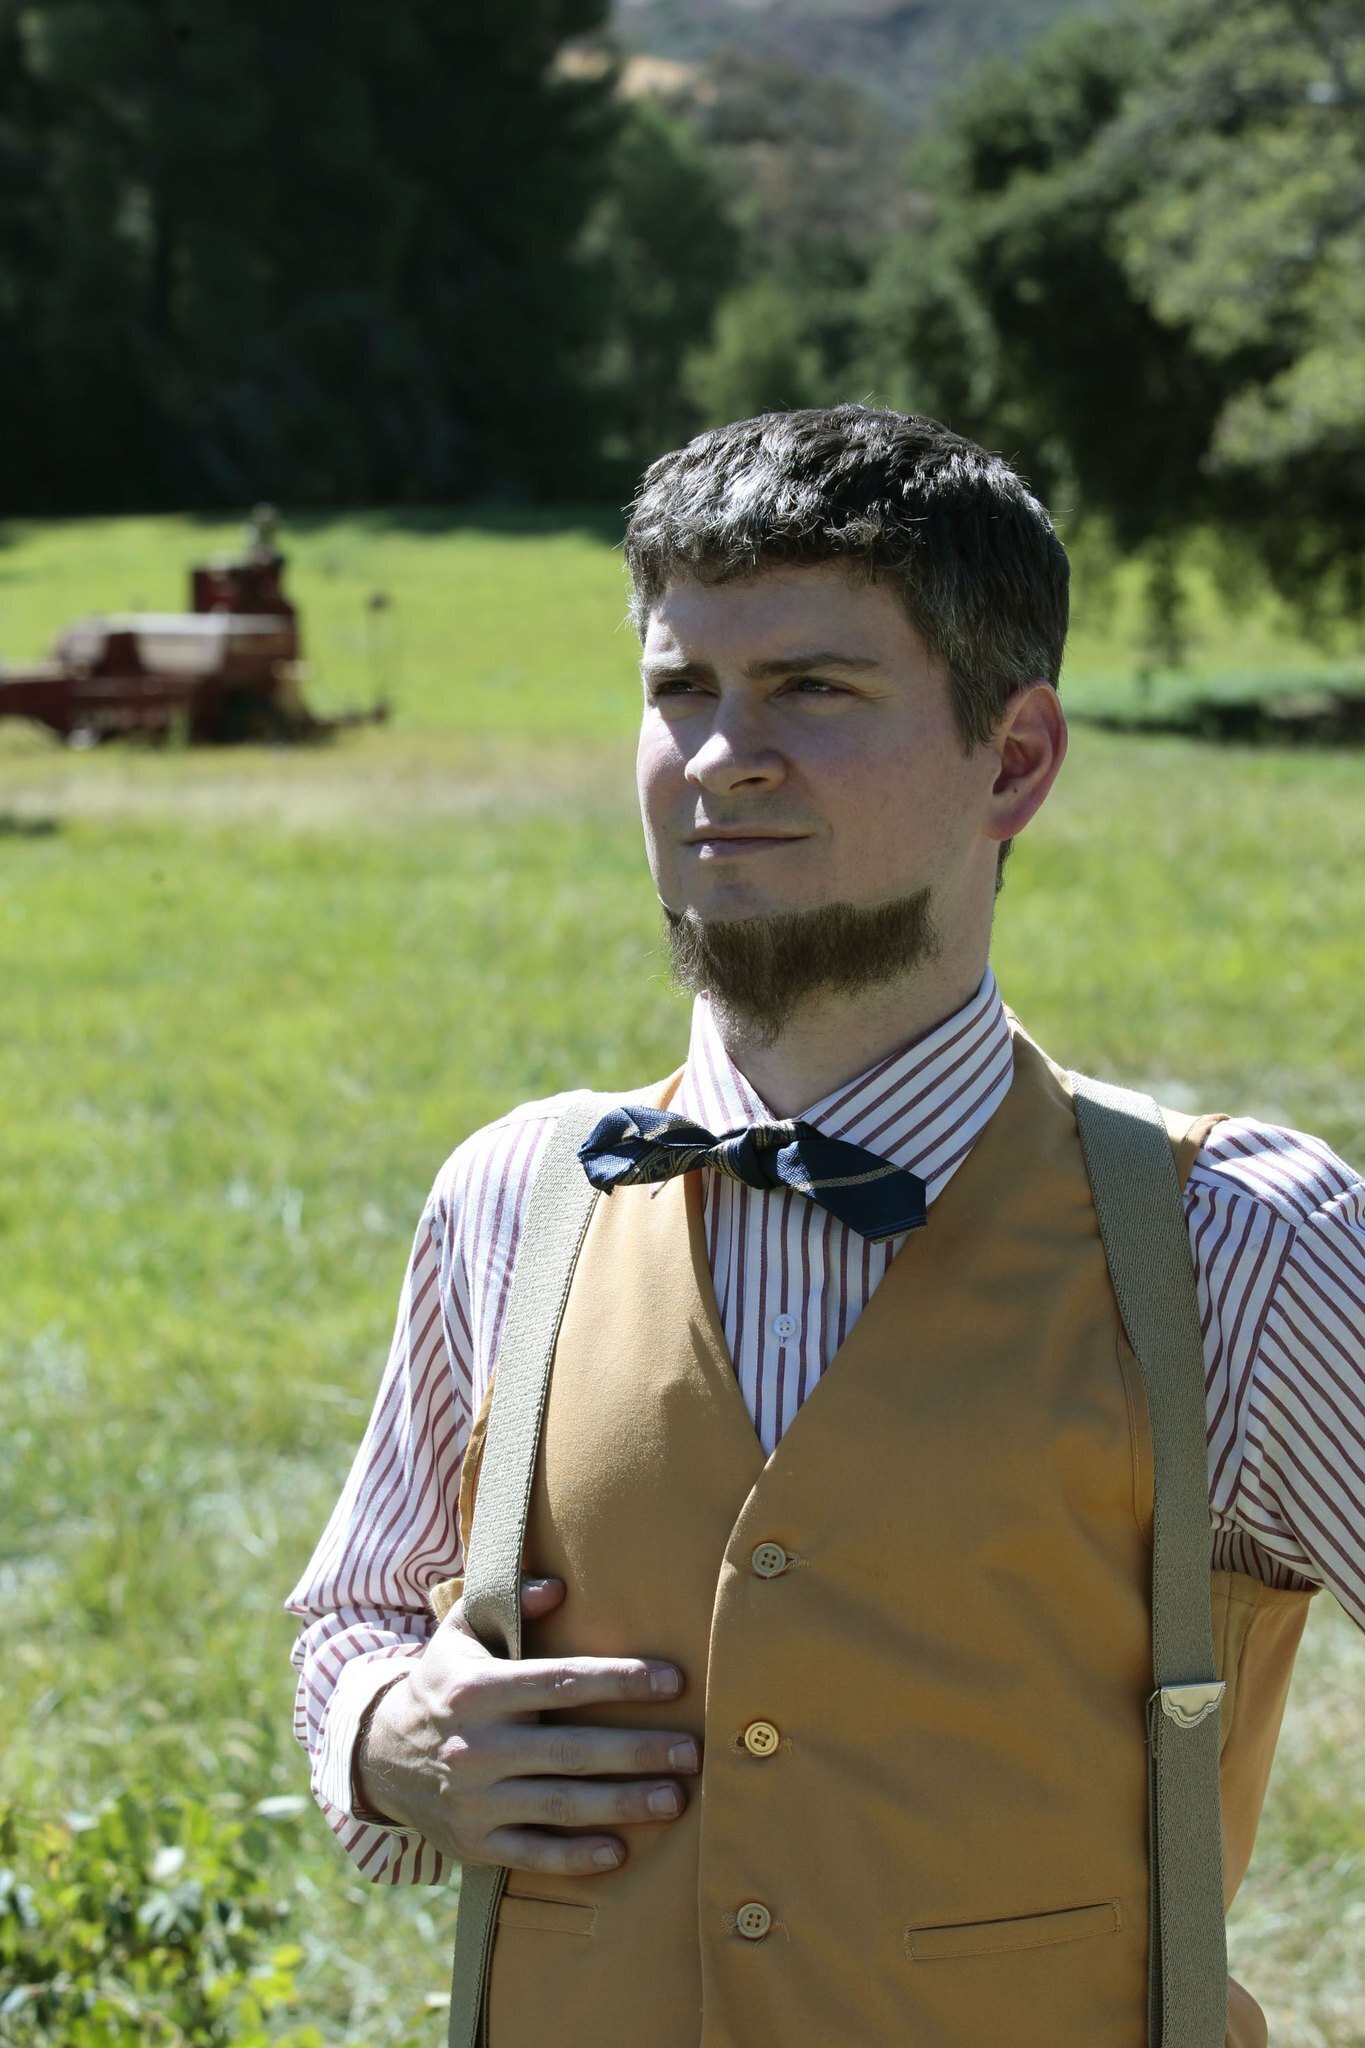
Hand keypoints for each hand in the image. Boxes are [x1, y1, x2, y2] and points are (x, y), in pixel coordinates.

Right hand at [354, 1576, 699, 1874]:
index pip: (560, 1682)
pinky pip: (532, 1853)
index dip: (619, 1681)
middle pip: (572, 1750)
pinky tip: (618, 1851)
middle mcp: (476, 1746)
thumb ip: (509, 1605)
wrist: (378, 1756)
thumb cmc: (441, 1683)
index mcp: (477, 1690)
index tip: (673, 1681)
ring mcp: (475, 1799)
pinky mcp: (475, 1842)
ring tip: (674, 1798)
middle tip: (691, 1751)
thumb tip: (558, 1587)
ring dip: (622, 1803)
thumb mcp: (460, 1633)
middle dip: (637, 1751)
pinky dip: (575, 1857)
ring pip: (560, 1804)